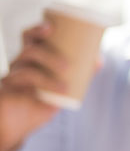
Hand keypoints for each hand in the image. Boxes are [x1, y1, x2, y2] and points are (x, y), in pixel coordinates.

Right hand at [0, 22, 66, 150]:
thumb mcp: (61, 87)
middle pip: (28, 46)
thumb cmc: (39, 101)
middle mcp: (20, 63)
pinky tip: (59, 93)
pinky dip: (45, 85)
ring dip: (49, 71)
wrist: (18, 124)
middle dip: (47, 51)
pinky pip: (23, 81)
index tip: (50, 26)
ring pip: (27, 64)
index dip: (37, 29)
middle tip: (67, 65)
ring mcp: (12, 75)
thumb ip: (78, 75)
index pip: (30, 37)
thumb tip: (98, 61)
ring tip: (66, 83)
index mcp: (31, 58)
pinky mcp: (8, 88)